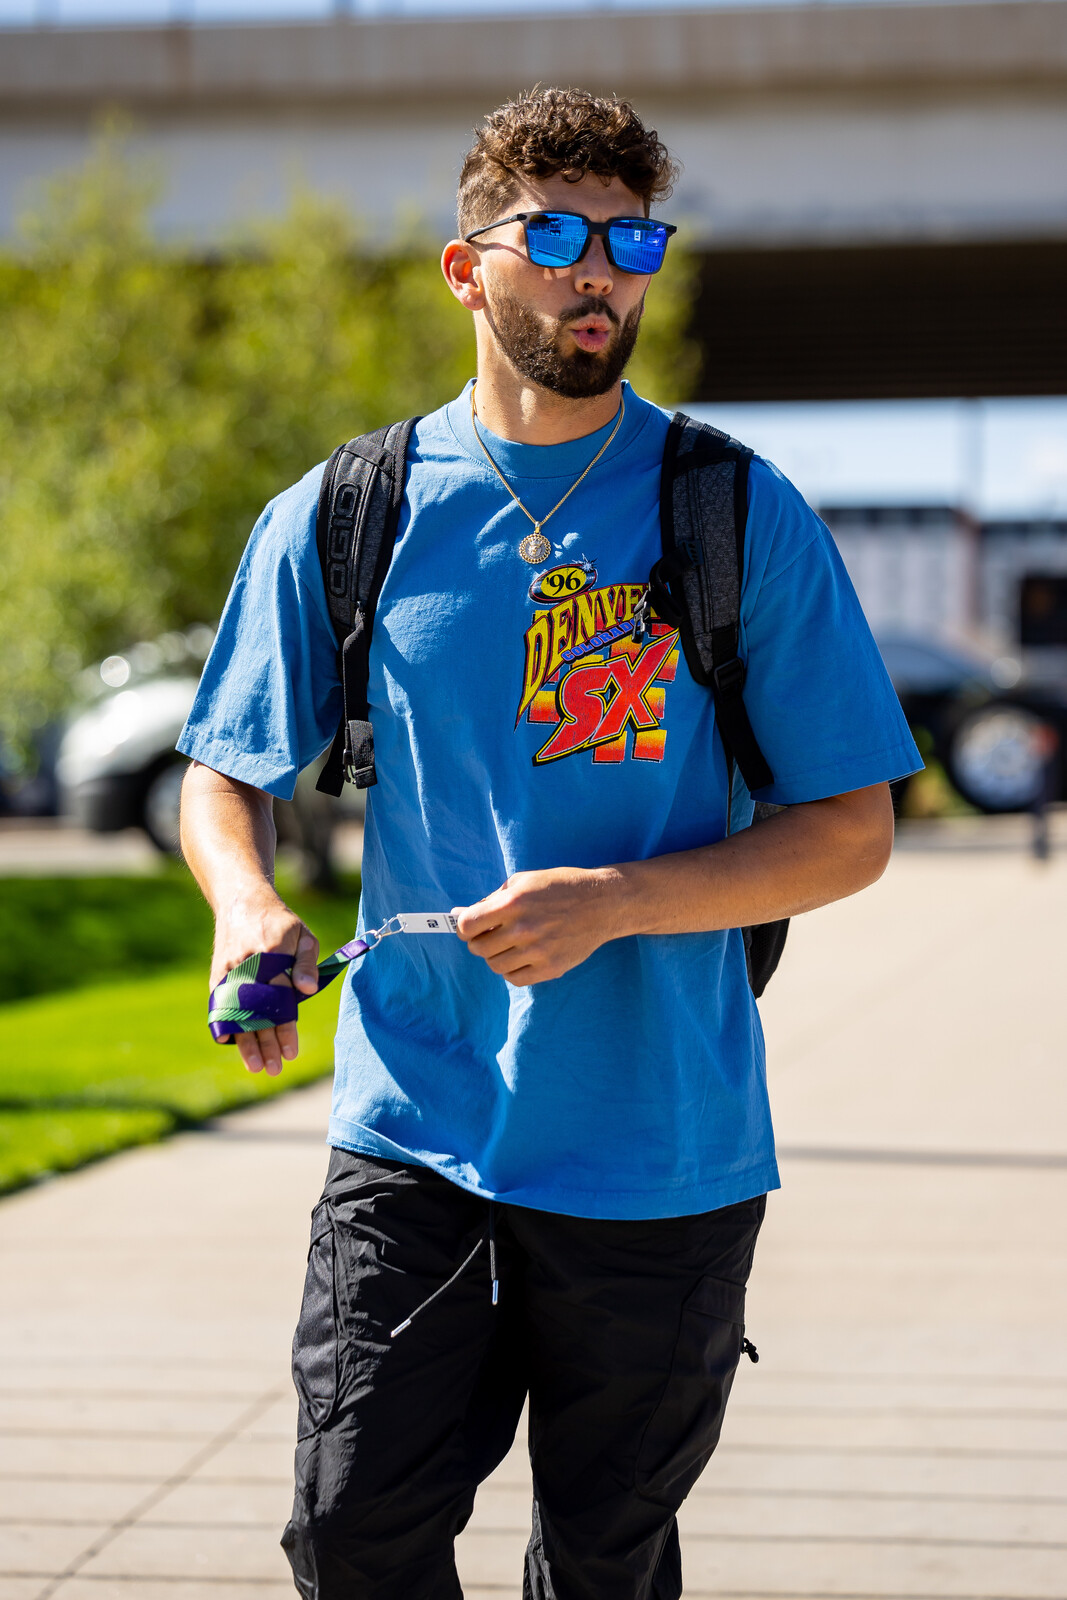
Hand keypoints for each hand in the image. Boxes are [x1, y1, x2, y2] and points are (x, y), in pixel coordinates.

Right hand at [210, 890, 319, 1074]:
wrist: (242, 901)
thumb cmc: (280, 922)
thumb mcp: (302, 935)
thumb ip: (306, 963)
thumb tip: (306, 991)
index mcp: (271, 955)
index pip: (280, 1001)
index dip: (285, 1029)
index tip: (290, 1052)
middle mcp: (247, 966)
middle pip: (257, 1014)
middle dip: (266, 1044)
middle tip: (274, 1069)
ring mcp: (229, 971)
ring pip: (237, 1014)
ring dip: (246, 1042)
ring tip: (256, 1066)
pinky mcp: (218, 975)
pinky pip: (221, 1006)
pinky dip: (227, 1025)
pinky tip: (234, 1044)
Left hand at [452, 867, 623, 986]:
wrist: (603, 903)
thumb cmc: (560, 887)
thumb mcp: (523, 881)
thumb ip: (491, 899)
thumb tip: (460, 916)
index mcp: (514, 902)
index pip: (468, 926)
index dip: (463, 927)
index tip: (469, 926)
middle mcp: (524, 928)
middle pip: (478, 948)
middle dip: (479, 941)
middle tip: (491, 934)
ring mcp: (538, 951)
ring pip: (494, 966)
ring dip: (495, 956)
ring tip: (509, 944)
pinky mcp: (551, 968)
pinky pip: (515, 979)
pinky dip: (511, 970)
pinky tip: (521, 956)